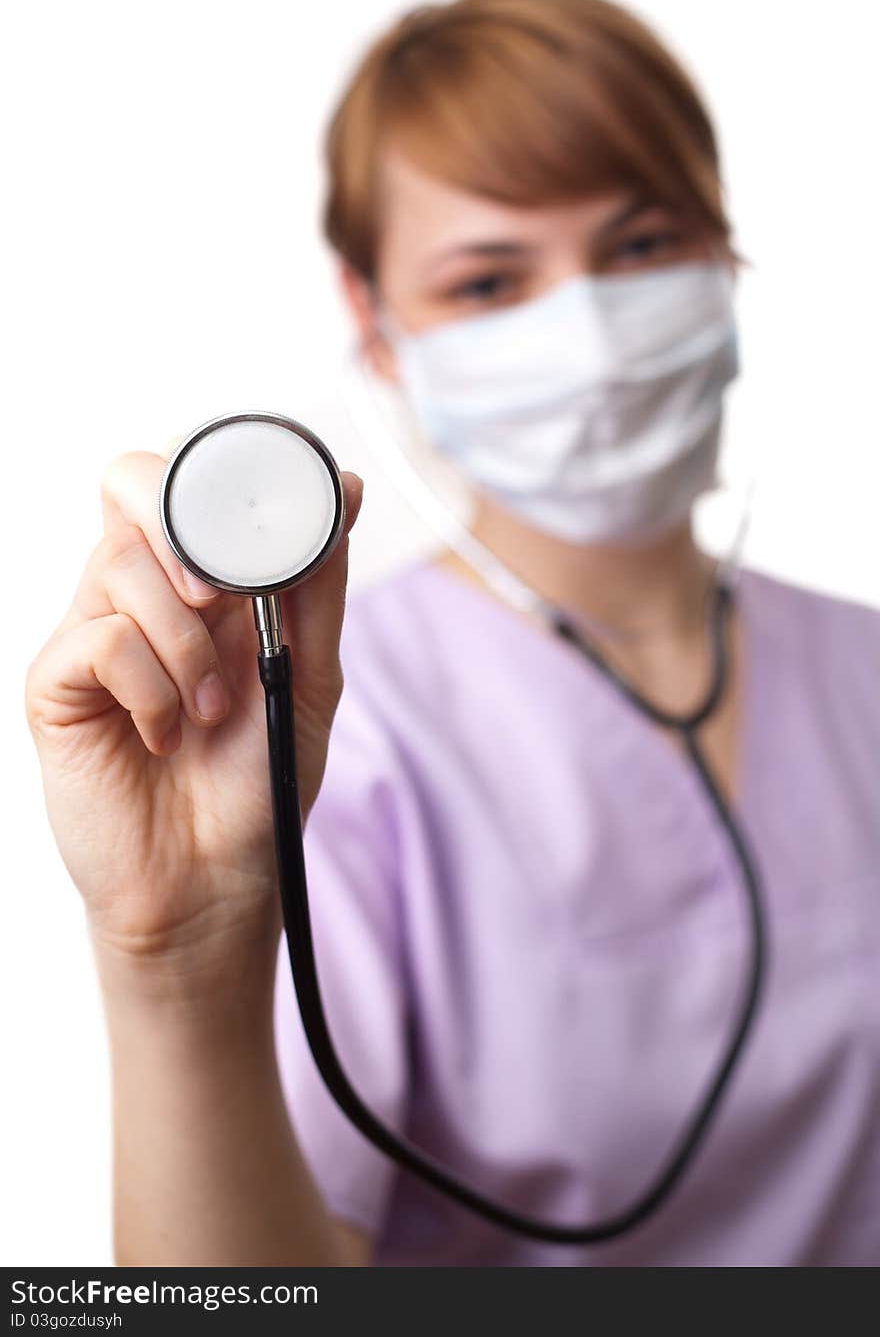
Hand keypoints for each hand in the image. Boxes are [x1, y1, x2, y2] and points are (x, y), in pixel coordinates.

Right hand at [25, 446, 363, 966]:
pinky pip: (100, 640)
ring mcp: (94, 633)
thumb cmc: (258, 780)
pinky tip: (163, 736)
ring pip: (122, 565)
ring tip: (208, 711)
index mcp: (201, 580)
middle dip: (189, 534)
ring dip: (186, 643)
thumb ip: (319, 584)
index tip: (271, 521)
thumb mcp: (311, 674)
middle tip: (222, 601)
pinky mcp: (57, 684)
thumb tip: (345, 487)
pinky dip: (151, 689)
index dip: (220, 479)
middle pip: (132, 483)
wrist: (216, 882)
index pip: (186, 479)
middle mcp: (141, 593)